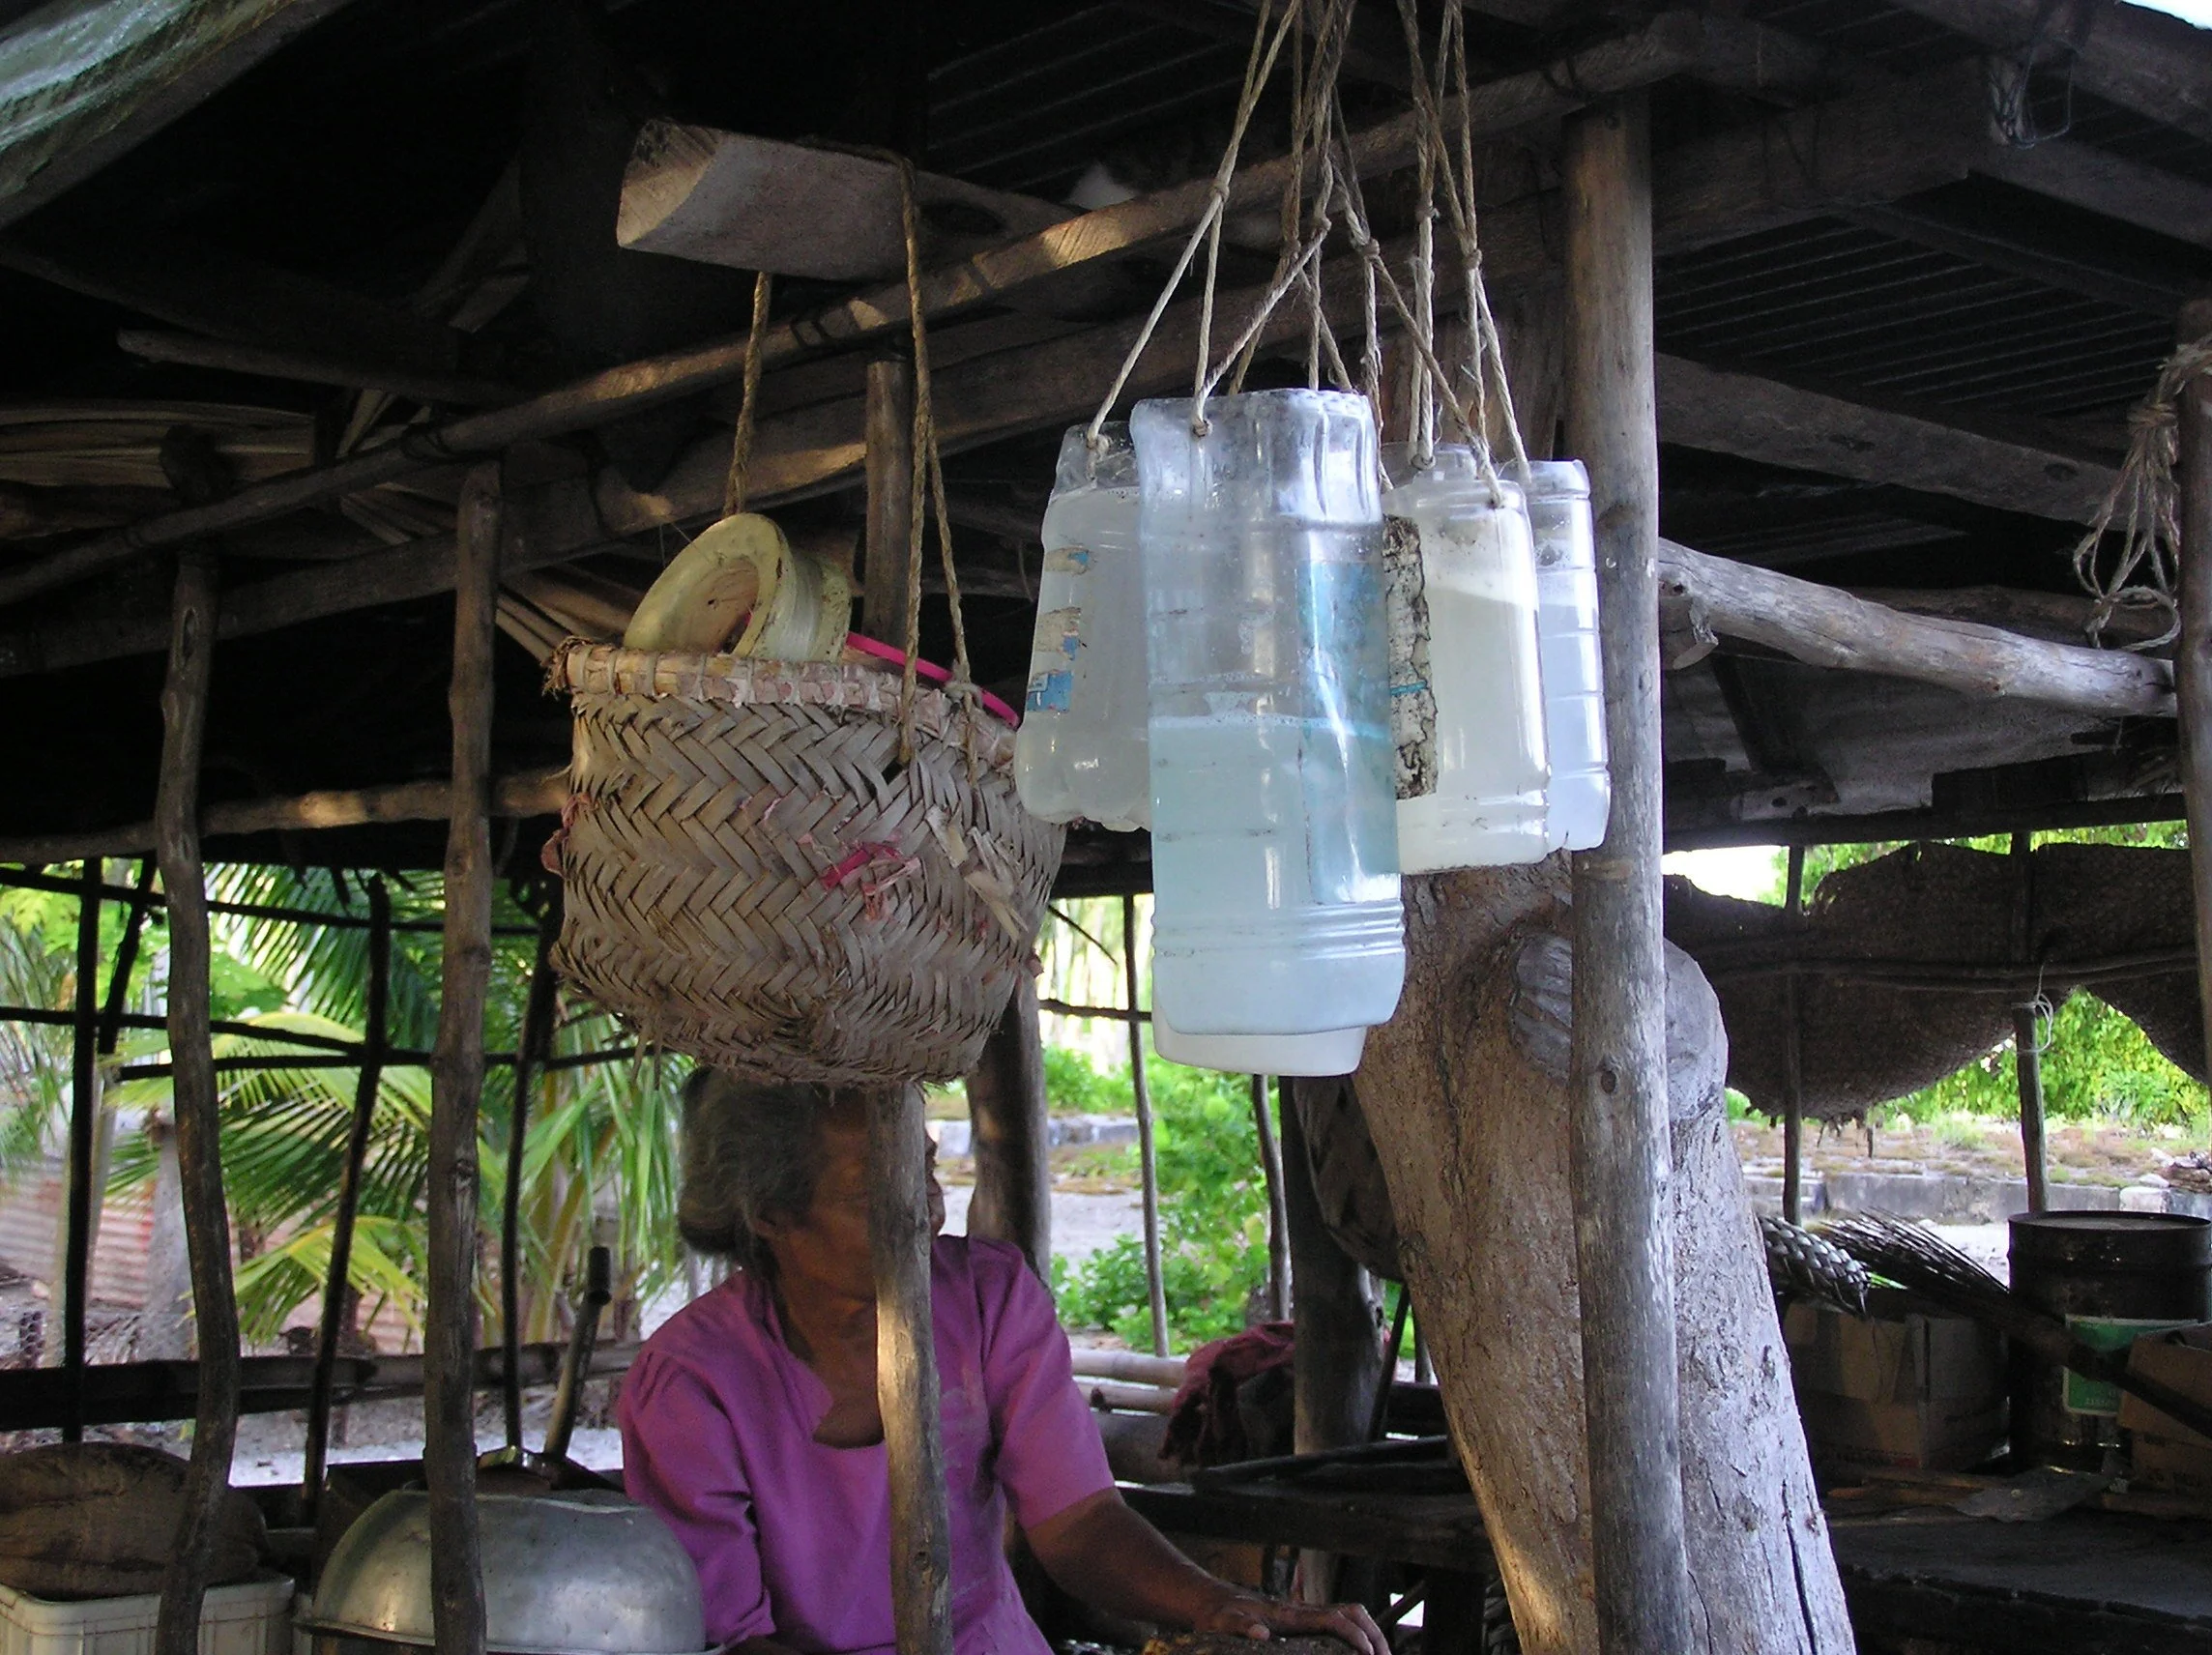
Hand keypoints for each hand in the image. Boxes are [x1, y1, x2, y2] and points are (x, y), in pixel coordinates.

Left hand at [1194, 1590, 1389, 1654]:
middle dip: (1374, 1634)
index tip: (1368, 1654)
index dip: (1355, 1635)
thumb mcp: (1225, 1623)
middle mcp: (1303, 1611)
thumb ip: (1243, 1627)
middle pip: (1352, 1613)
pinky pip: (1338, 1624)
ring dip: (1369, 1633)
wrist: (1214, 1602)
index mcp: (1292, 1614)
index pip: (1335, 1619)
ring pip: (1349, 1616)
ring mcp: (1305, 1615)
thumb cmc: (1220, 1614)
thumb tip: (1262, 1635)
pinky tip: (1357, 1652)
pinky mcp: (1302, 1622)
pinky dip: (1355, 1635)